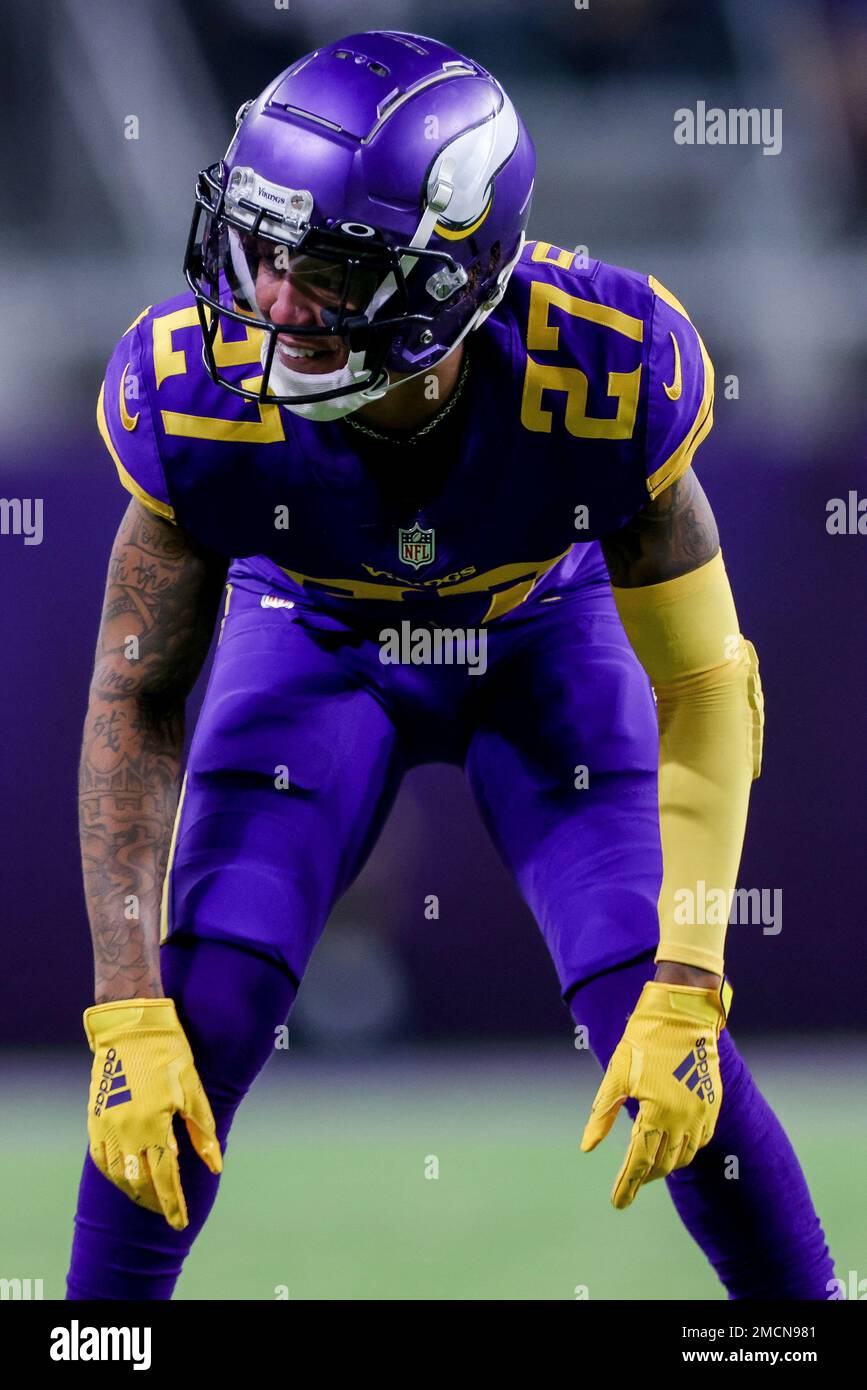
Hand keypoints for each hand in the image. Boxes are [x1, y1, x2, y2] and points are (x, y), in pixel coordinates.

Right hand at [84, 997, 221, 1229]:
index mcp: (154, 1124)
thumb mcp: (192, 1089)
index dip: (173, 1204)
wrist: (130, 1026)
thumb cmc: (168, 1053)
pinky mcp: (94, 1118)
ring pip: (117, 1175)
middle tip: (166, 1212)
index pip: (165, 1178)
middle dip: (154, 1202)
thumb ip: (202, 1131)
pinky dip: (113, 1173)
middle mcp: (126, 1131)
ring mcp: (106, 1126)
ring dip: (133, 1191)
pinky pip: (100, 1158)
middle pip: (139, 1182)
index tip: (180, 1223)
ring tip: (148, 1198)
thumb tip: (215, 1166)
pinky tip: (124, 1176)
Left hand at [580, 977, 730, 1209]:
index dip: (628, 1185)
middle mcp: (683, 1120)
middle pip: (662, 1164)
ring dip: (665, 1165)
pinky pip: (701, 1140)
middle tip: (628, 1182)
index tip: (618, 1203)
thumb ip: (602, 1114)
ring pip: (684, 1156)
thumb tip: (587, 1147)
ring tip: (648, 1165)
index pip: (639, 1162)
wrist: (683, 1013)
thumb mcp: (616, 1075)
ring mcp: (702, 1114)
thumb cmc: (644, 1040)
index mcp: (656, 1114)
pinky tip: (674, 1146)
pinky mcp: (712, 1104)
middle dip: (644, 1176)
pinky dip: (687, 1149)